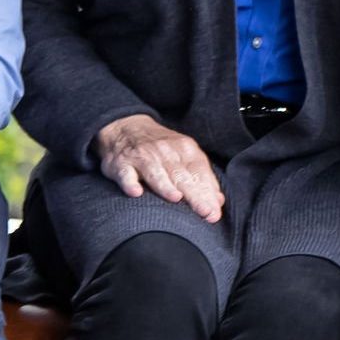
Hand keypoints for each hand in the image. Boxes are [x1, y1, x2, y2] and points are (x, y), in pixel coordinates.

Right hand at [93, 115, 222, 222]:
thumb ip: (202, 178)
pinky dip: (130, 183)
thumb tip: (217, 201)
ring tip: (176, 198)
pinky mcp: (121, 164)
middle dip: (194, 195)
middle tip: (205, 213)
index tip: (213, 213)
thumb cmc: (159, 148)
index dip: (208, 193)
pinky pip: (125, 174)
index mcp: (184, 149)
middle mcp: (164, 151)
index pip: (199, 172)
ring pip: (155, 173)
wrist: (125, 126)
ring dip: (165, 185)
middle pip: (181, 175)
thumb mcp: (184, 154)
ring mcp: (142, 157)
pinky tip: (136, 192)